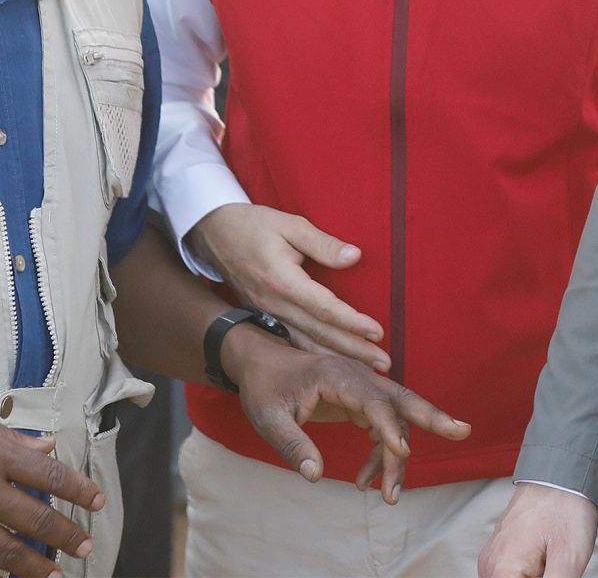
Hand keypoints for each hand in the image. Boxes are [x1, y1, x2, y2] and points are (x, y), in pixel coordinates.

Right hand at [0, 400, 104, 577]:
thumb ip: (12, 437)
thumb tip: (47, 446)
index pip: (50, 476)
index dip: (79, 490)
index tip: (97, 500)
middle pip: (36, 520)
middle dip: (67, 535)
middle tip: (85, 545)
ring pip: (9, 553)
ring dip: (38, 567)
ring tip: (58, 574)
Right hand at [189, 202, 387, 367]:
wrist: (213, 234)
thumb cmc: (254, 225)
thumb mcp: (290, 225)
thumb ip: (323, 244)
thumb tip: (355, 257)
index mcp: (283, 281)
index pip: (324, 308)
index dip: (352, 322)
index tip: (378, 333)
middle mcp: (274, 305)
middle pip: (319, 334)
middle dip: (353, 351)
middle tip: (384, 364)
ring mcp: (266, 315)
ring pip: (305, 345)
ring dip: (337, 360)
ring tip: (367, 372)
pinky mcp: (262, 319)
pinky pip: (291, 343)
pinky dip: (314, 358)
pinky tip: (332, 367)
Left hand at [228, 329, 469, 504]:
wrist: (259, 363)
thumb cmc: (264, 388)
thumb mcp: (268, 418)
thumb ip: (293, 445)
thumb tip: (315, 475)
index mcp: (336, 376)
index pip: (371, 401)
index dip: (388, 427)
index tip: (402, 453)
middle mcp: (356, 378)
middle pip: (401, 398)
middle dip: (432, 417)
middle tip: (462, 431)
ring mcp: (360, 388)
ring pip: (394, 419)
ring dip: (396, 456)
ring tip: (390, 496)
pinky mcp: (357, 400)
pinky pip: (379, 427)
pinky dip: (380, 454)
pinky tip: (364, 481)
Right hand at [479, 482, 597, 577]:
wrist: (561, 476)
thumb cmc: (564, 508)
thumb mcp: (569, 561)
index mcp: (502, 569)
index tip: (550, 574)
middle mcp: (490, 564)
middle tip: (552, 567)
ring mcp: (492, 558)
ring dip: (532, 577)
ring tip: (549, 564)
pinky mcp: (499, 553)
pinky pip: (510, 575)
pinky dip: (526, 574)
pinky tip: (544, 564)